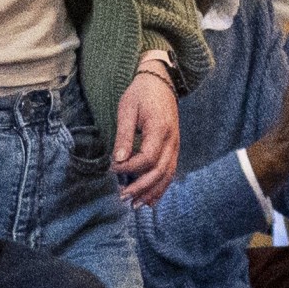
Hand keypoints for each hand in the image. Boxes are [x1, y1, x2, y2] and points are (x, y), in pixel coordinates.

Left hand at [111, 65, 180, 205]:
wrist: (161, 81)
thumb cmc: (141, 94)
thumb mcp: (127, 109)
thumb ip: (123, 136)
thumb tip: (118, 160)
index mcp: (160, 129)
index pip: (147, 158)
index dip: (129, 168)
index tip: (112, 168)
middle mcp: (172, 140)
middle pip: (159, 171)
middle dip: (140, 187)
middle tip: (122, 197)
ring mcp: (176, 145)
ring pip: (167, 175)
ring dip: (152, 192)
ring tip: (136, 205)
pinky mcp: (174, 148)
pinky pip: (170, 172)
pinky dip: (161, 187)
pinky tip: (150, 200)